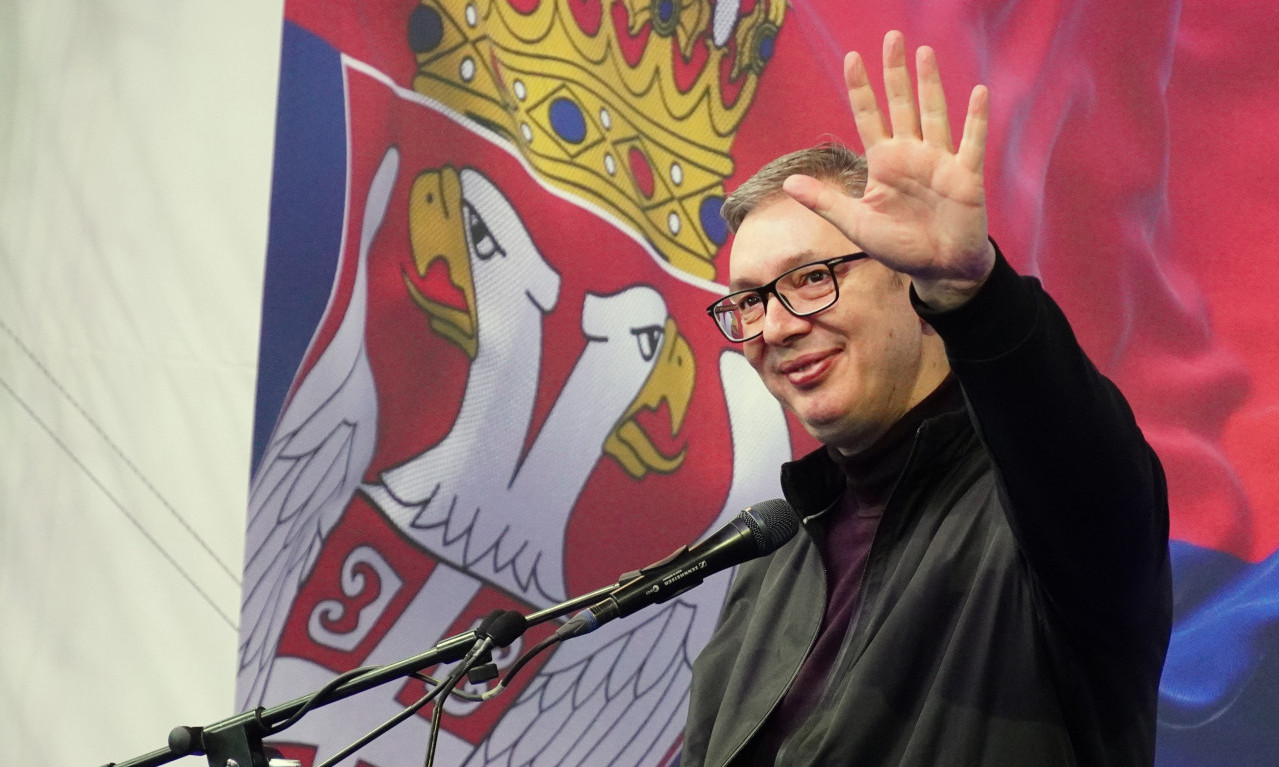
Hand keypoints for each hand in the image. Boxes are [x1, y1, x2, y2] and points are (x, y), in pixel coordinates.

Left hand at [784, 30, 996, 310]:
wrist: (939, 269)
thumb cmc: (899, 245)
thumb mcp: (856, 224)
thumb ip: (825, 201)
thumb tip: (788, 182)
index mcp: (884, 163)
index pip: (868, 117)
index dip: (860, 89)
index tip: (851, 58)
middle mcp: (911, 154)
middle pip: (901, 105)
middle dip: (894, 73)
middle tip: (890, 37)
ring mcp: (939, 161)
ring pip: (933, 114)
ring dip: (929, 84)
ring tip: (924, 52)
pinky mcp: (965, 176)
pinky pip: (971, 143)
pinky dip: (975, 119)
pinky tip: (977, 92)